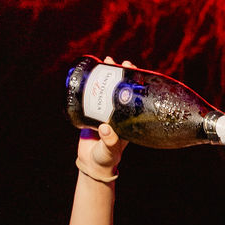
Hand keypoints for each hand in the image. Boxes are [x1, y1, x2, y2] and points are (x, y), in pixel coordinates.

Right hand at [77, 57, 131, 178]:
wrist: (92, 164)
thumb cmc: (106, 158)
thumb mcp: (109, 150)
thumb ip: (109, 141)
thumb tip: (105, 128)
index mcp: (129, 120)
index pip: (134, 96)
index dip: (134, 82)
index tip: (132, 68)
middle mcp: (120, 113)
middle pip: (121, 88)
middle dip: (120, 73)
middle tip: (118, 61)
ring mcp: (106, 111)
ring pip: (108, 88)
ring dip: (108, 75)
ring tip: (106, 60)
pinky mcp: (93, 113)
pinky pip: (94, 95)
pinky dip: (93, 84)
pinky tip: (91, 73)